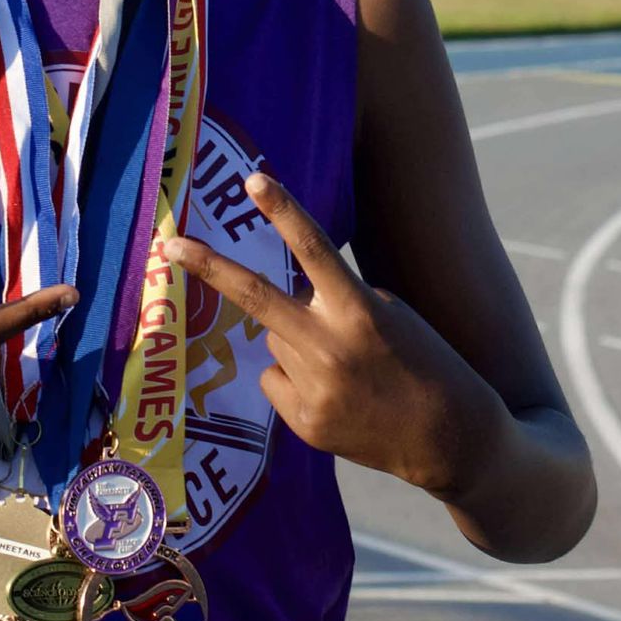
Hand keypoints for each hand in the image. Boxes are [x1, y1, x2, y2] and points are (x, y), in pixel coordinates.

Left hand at [165, 173, 500, 494]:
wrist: (452, 440)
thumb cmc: (425, 362)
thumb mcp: (390, 316)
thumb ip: (334, 302)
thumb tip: (283, 301)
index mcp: (360, 312)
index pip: (316, 249)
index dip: (284, 211)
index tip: (253, 179)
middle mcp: (331, 349)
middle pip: (256, 297)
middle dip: (209, 267)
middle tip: (169, 245)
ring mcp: (314, 390)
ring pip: (273, 340)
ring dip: (294, 340)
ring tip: (343, 365)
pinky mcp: (305, 423)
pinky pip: (275, 379)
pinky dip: (295, 379)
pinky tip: (336, 394)